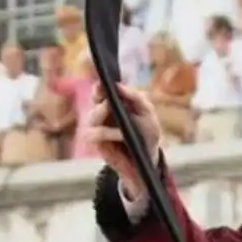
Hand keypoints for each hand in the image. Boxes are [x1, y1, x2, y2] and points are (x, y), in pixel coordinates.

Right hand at [86, 82, 158, 200]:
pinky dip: (107, 132)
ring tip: (111, 109)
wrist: (149, 159)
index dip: (100, 86)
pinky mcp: (98, 144)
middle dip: (99, 96)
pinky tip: (120, 133)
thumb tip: (118, 86)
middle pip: (95, 100)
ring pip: (93, 117)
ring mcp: (98, 128)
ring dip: (102, 113)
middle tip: (108, 93)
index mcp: (113, 103)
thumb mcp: (147, 112)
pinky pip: (95, 135)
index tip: (104, 82)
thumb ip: (135, 97)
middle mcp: (103, 114)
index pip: (101, 90)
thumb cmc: (147, 133)